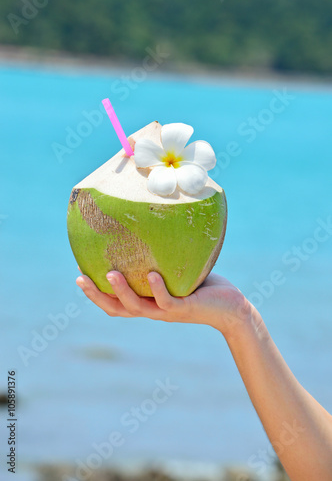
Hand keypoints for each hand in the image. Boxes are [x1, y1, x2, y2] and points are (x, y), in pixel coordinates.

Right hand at [76, 271, 254, 336]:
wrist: (230, 308)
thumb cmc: (203, 286)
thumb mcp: (178, 271)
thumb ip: (163, 258)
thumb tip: (152, 228)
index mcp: (147, 303)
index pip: (114, 302)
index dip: (95, 293)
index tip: (79, 274)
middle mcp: (153, 310)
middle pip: (117, 309)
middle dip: (97, 296)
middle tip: (81, 278)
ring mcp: (167, 312)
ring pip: (137, 307)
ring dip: (122, 292)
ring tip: (110, 274)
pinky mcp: (184, 309)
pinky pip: (167, 300)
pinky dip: (157, 288)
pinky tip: (152, 273)